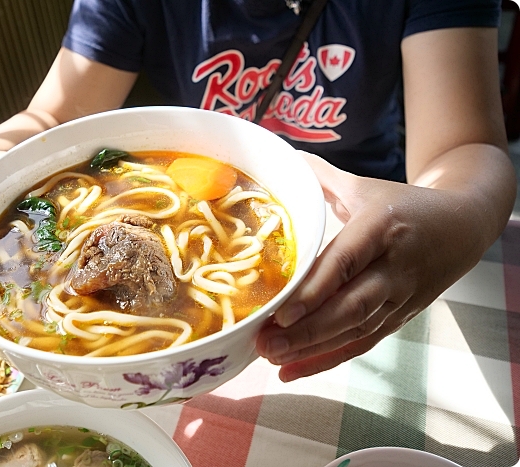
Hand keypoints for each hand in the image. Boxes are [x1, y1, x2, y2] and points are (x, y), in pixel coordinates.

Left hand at [256, 153, 488, 381]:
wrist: (463, 226)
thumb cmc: (405, 205)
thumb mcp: (365, 187)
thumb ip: (322, 177)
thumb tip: (282, 155)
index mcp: (381, 228)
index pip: (345, 262)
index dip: (314, 290)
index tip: (282, 311)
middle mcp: (393, 267)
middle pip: (350, 306)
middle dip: (307, 330)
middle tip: (266, 342)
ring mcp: (400, 297)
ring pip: (355, 330)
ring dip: (312, 349)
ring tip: (272, 357)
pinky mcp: (400, 316)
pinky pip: (362, 343)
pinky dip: (327, 360)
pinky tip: (292, 370)